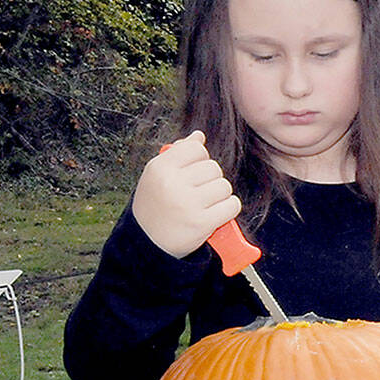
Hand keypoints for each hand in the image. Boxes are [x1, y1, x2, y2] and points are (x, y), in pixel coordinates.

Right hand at [132, 131, 240, 257]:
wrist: (148, 244)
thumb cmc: (155, 206)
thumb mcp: (157, 176)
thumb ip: (178, 154)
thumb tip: (199, 135)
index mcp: (159, 168)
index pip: (196, 148)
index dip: (200, 160)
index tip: (193, 173)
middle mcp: (172, 183)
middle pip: (213, 168)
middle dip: (211, 180)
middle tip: (198, 193)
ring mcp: (187, 203)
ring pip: (224, 186)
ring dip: (220, 196)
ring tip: (205, 204)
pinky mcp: (202, 223)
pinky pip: (232, 205)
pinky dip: (228, 209)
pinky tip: (215, 214)